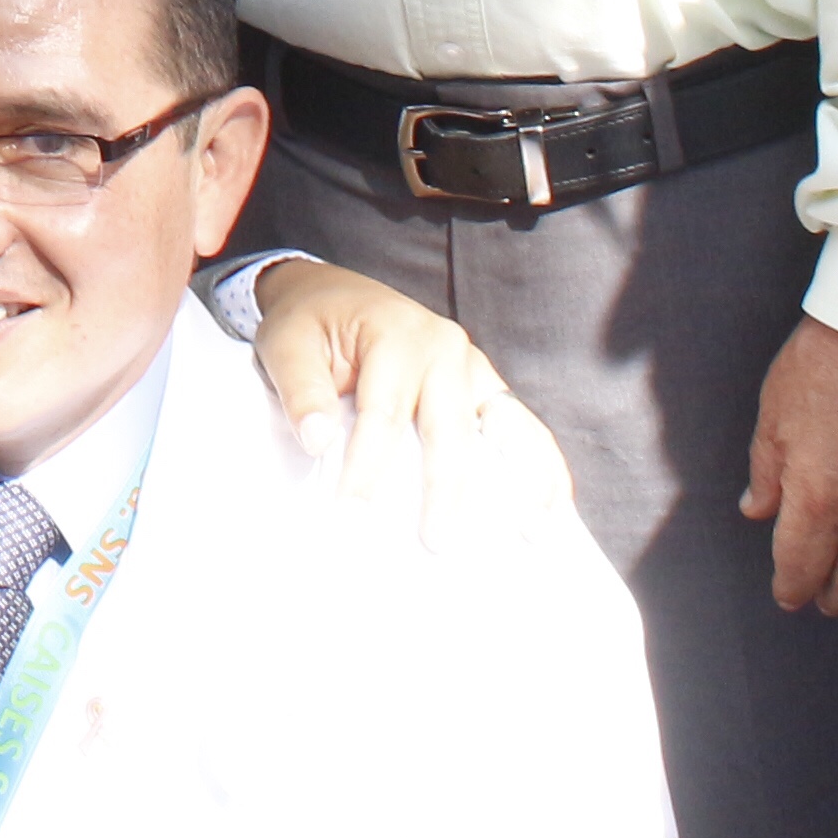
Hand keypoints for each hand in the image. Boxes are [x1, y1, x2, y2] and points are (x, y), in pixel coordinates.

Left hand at [243, 255, 555, 543]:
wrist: (331, 294)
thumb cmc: (309, 324)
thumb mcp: (286, 344)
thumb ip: (301, 390)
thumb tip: (318, 440)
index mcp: (395, 334)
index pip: (384, 413)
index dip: (368, 467)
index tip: (352, 513)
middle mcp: (444, 347)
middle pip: (449, 429)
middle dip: (442, 490)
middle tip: (436, 543)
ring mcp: (472, 366)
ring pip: (502, 426)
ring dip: (519, 478)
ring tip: (531, 531)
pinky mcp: (483, 386)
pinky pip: (519, 424)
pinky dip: (539, 461)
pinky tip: (551, 503)